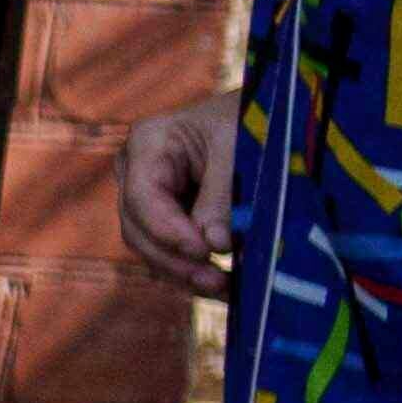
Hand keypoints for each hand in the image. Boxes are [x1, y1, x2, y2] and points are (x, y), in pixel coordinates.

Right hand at [122, 98, 243, 299]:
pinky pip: (169, 252)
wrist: (265, 114)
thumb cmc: (252, 122)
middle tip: (217, 280)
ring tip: (225, 287)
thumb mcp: (240, 151)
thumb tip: (215, 247)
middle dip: (175, 260)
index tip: (205, 253)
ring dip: (184, 273)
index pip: (143, 198)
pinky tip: (224, 285)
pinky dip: (194, 270)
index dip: (169, 231)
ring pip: (150, 247)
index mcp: (148, 143)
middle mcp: (136, 172)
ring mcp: (147, 197)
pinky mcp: (166, 218)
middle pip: (139, 229)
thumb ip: (223, 198)